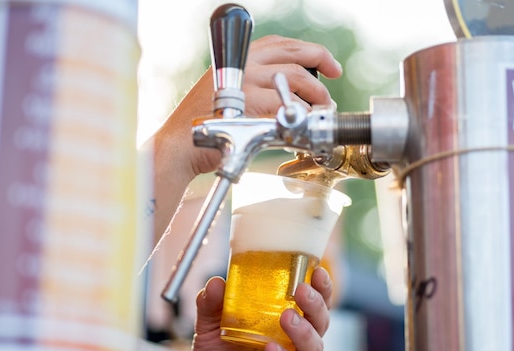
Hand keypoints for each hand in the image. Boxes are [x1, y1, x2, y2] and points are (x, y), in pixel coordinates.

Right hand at [143, 35, 341, 244]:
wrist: (182, 144)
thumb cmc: (207, 125)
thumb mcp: (228, 93)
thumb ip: (256, 86)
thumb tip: (294, 92)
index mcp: (238, 58)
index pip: (281, 44)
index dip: (310, 51)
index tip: (328, 65)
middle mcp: (242, 64)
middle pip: (293, 54)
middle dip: (321, 65)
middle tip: (331, 87)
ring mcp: (245, 82)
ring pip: (295, 78)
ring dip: (315, 95)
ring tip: (319, 110)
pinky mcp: (249, 103)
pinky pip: (287, 105)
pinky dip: (300, 115)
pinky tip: (301, 125)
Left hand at [173, 267, 332, 350]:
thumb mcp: (210, 325)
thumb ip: (211, 304)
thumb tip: (215, 282)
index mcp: (286, 317)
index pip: (313, 299)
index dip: (321, 285)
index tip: (316, 270)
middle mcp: (296, 339)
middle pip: (320, 319)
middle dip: (316, 303)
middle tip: (302, 290)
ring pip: (313, 346)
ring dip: (304, 330)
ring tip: (286, 317)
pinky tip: (271, 348)